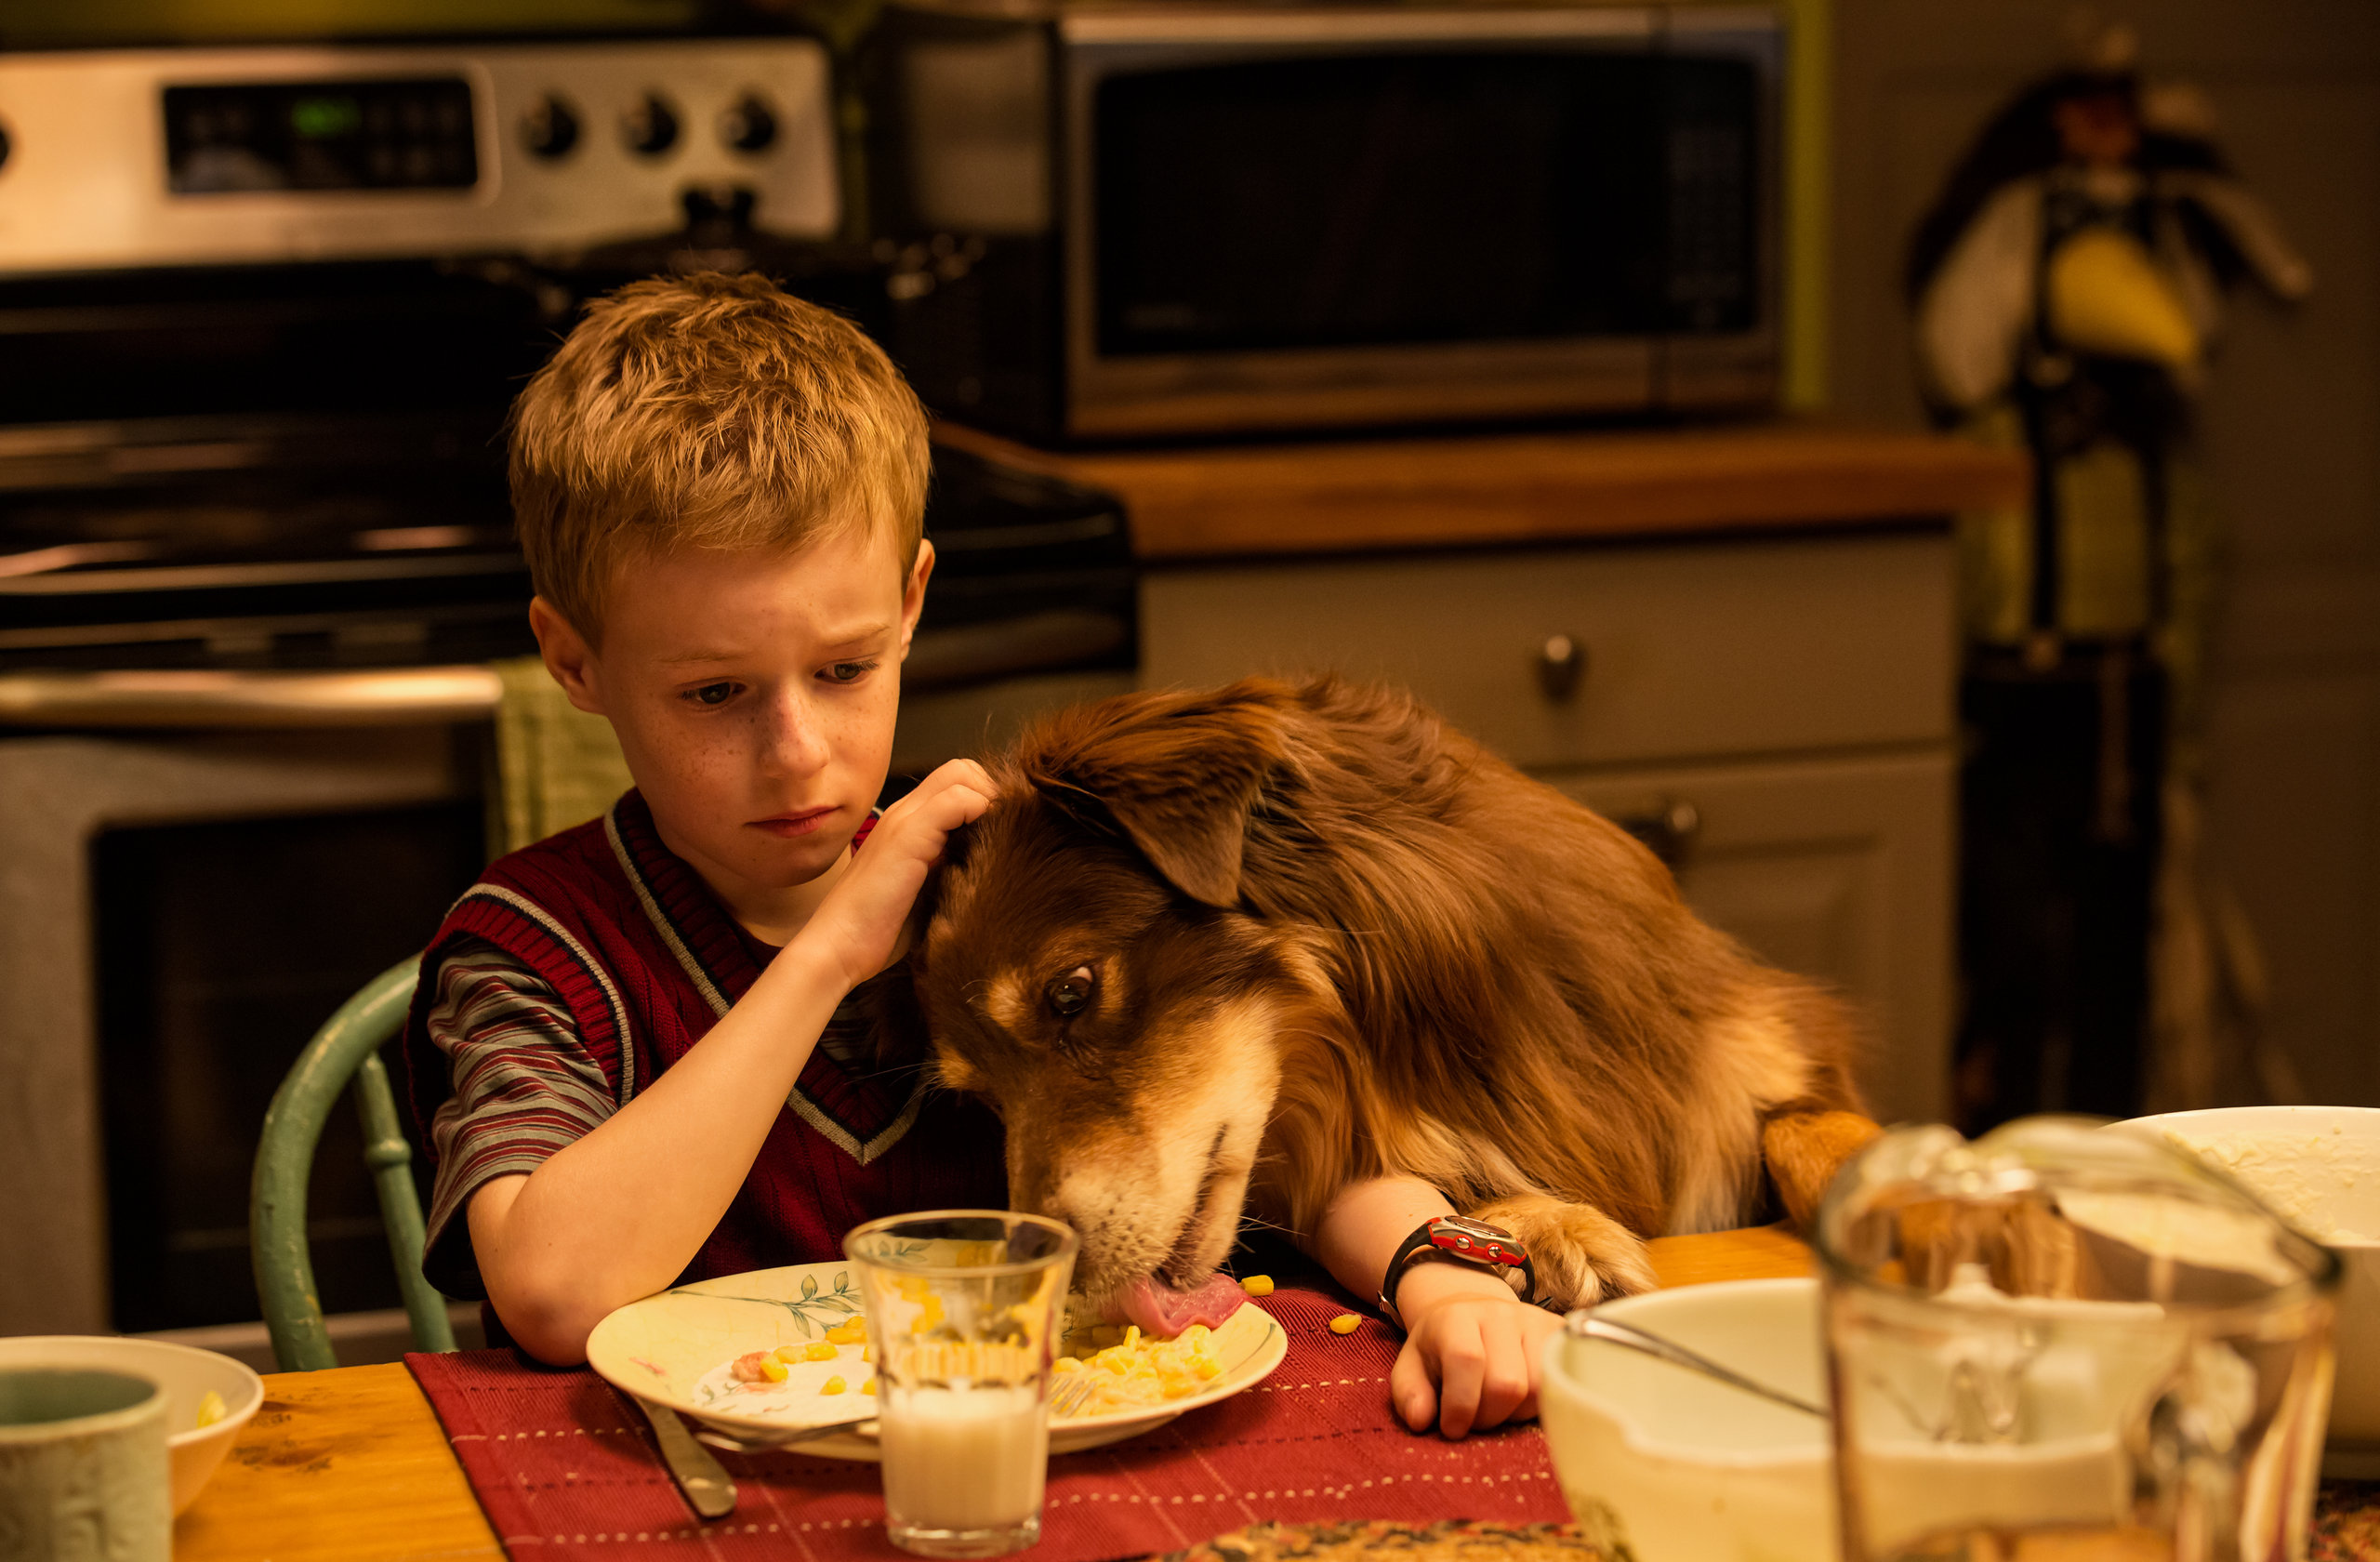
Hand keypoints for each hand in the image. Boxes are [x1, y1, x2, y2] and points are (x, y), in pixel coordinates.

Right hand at [800, 759, 996, 988]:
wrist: (838, 947)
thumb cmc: (879, 930)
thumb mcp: (922, 891)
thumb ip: (946, 868)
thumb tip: (987, 864)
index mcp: (906, 824)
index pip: (957, 781)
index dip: (984, 800)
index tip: (997, 836)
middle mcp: (904, 813)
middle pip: (962, 769)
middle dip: (992, 795)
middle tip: (1000, 838)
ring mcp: (903, 820)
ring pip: (962, 775)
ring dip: (988, 803)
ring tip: (992, 846)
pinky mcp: (907, 836)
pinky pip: (957, 800)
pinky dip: (979, 813)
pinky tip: (978, 852)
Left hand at [1387, 1265, 1564, 1438]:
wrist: (1473, 1314)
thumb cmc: (1440, 1349)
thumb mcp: (1412, 1368)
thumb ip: (1408, 1394)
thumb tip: (1420, 1420)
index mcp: (1456, 1317)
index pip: (1466, 1358)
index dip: (1461, 1403)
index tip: (1452, 1428)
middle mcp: (1499, 1312)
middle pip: (1506, 1383)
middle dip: (1488, 1417)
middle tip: (1475, 1420)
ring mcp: (1534, 1320)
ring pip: (1538, 1388)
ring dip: (1516, 1414)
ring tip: (1498, 1408)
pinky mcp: (1558, 1332)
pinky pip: (1562, 1381)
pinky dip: (1541, 1404)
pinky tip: (1521, 1401)